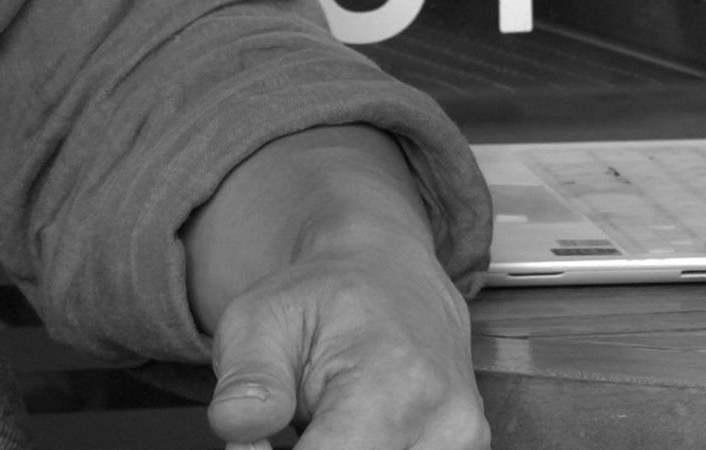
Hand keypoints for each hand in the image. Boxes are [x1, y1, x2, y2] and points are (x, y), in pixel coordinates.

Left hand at [186, 128, 486, 449]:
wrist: (393, 273)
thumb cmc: (327, 295)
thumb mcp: (262, 318)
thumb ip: (247, 381)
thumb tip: (239, 435)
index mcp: (394, 388)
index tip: (260, 439)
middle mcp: (444, 424)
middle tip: (288, 429)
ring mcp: (462, 442)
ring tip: (320, 426)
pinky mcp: (466, 449)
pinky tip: (344, 433)